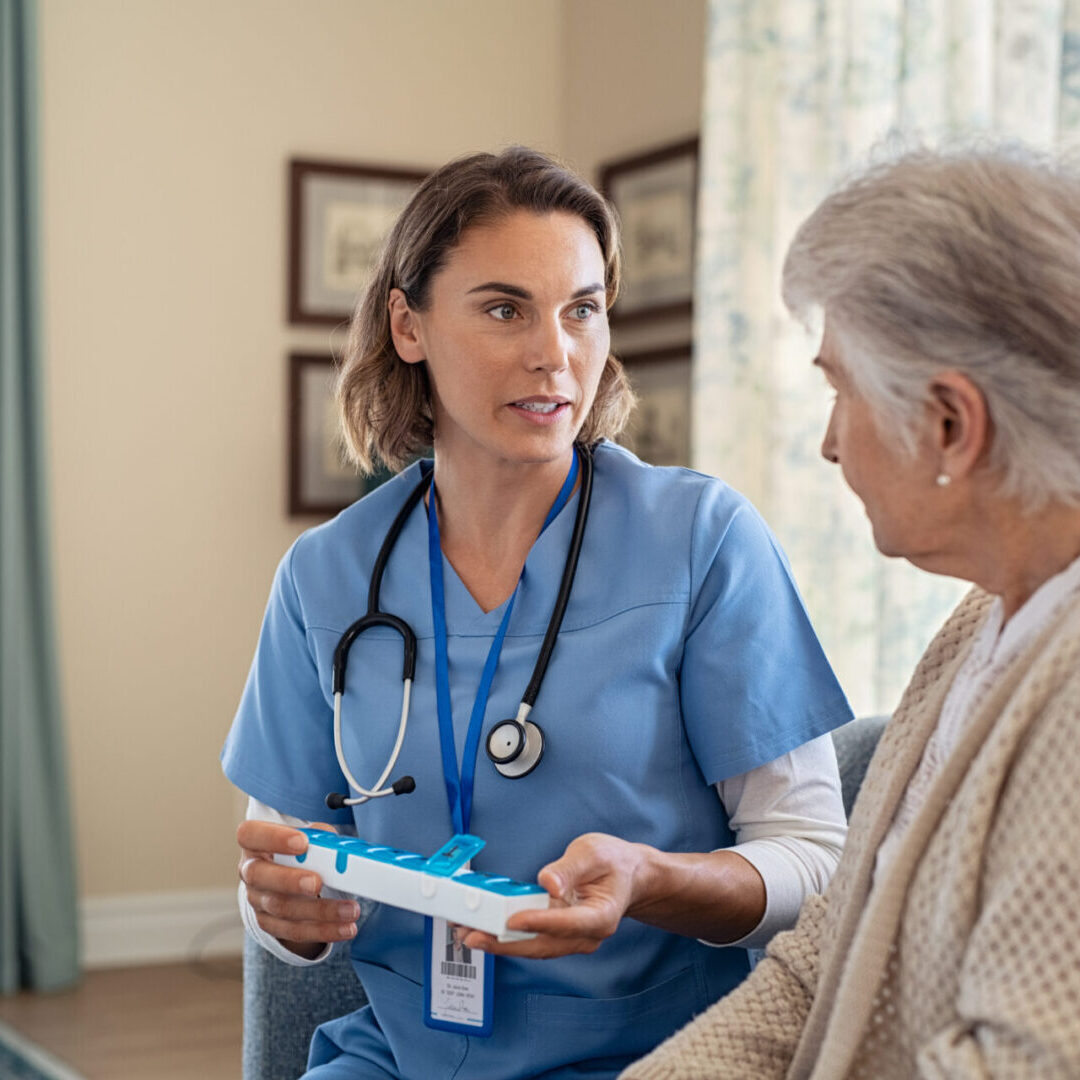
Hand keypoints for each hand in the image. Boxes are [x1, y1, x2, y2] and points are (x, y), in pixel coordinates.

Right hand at [237, 820, 360, 958]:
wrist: (289, 878)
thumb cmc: (300, 851)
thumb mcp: (309, 837)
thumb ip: (320, 837)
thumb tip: (337, 848)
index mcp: (256, 842)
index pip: (250, 835)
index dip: (273, 838)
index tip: (302, 842)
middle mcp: (251, 871)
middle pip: (259, 876)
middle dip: (291, 880)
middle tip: (318, 883)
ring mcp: (257, 900)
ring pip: (282, 908)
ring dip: (320, 911)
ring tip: (350, 910)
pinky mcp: (270, 924)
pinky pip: (294, 931)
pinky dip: (323, 930)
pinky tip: (345, 928)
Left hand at [460, 832, 650, 958]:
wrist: (627, 876)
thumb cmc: (613, 863)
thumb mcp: (594, 853)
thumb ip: (570, 867)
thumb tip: (548, 883)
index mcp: (601, 916)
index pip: (567, 923)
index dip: (539, 922)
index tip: (514, 919)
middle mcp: (586, 935)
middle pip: (543, 945)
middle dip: (506, 943)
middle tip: (474, 935)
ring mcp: (571, 938)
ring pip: (533, 947)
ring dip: (500, 943)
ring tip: (468, 934)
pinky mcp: (558, 935)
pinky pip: (531, 940)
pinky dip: (507, 937)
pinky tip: (484, 930)